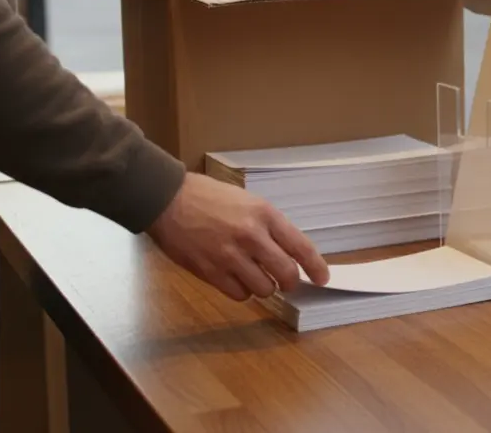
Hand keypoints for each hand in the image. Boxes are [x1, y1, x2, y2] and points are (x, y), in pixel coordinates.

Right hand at [147, 173, 328, 300]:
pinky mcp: (210, 272)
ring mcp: (230, 256)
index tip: (322, 278)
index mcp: (265, 215)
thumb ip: (268, 226)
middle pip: (286, 274)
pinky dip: (242, 292)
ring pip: (264, 288)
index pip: (301, 246)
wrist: (168, 200)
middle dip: (290, 282)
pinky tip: (236, 280)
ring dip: (264, 287)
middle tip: (286, 282)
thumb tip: (288, 252)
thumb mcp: (248, 201)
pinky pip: (239, 294)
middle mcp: (251, 236)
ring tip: (255, 276)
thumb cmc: (208, 197)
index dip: (316, 267)